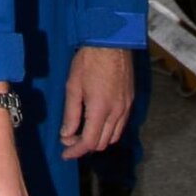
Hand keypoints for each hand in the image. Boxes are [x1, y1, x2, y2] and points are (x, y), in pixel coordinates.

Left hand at [60, 45, 134, 159]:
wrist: (111, 41)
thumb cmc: (89, 60)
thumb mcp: (73, 86)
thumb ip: (70, 114)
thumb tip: (66, 135)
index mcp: (100, 109)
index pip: (89, 142)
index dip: (76, 152)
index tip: (66, 154)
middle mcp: (116, 112)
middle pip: (102, 143)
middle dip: (85, 146)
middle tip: (70, 140)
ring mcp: (126, 107)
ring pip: (113, 137)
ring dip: (98, 140)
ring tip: (83, 132)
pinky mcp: (130, 101)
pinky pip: (121, 125)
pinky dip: (108, 130)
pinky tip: (97, 122)